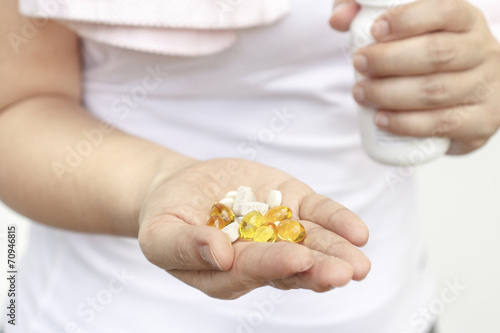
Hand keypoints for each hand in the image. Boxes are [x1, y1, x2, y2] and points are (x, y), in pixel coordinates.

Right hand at [137, 158, 369, 298]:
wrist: (183, 188)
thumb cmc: (168, 216)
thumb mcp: (160, 234)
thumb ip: (184, 246)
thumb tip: (217, 253)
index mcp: (228, 273)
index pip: (253, 271)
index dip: (275, 265)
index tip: (297, 259)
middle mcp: (260, 257)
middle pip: (293, 268)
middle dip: (318, 271)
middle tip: (343, 274)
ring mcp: (279, 231)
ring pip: (313, 243)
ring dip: (337, 252)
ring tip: (358, 263)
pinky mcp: (291, 205)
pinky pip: (317, 215)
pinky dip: (337, 221)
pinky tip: (356, 233)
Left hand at [331, 0, 499, 154]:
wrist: (464, 97)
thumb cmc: (426, 59)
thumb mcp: (404, 33)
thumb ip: (366, 16)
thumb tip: (338, 19)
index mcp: (467, 22)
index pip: (444, 12)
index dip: (408, 19)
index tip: (375, 30)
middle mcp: (482, 52)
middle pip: (437, 53)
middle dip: (389, 60)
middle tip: (359, 63)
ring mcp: (485, 89)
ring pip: (436, 91)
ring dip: (390, 94)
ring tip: (361, 92)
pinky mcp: (480, 122)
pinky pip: (442, 124)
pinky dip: (406, 123)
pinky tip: (381, 119)